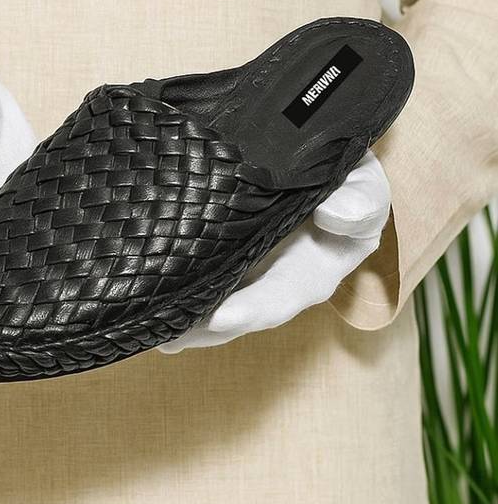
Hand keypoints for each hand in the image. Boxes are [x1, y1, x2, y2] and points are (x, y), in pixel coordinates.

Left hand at [159, 151, 389, 352]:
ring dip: (178, 320)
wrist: (321, 168)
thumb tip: (335, 215)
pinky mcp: (219, 260)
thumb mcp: (363, 185)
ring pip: (208, 307)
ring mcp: (244, 276)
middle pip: (233, 315)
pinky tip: (141, 303)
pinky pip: (196, 281)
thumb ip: (360, 200)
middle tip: (162, 335)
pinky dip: (170, 293)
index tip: (217, 319)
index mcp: (312, 272)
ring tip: (143, 325)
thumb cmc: (345, 180)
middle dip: (198, 327)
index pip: (279, 298)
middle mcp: (274, 285)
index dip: (250, 309)